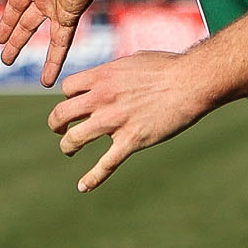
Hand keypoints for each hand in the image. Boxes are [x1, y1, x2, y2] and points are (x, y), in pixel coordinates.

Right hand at [0, 0, 111, 86]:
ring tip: (14, 67)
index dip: (7, 20)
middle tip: (5, 58)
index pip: (16, 5)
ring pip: (42, 36)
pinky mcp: (70, 15)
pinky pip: (61, 43)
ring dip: (28, 52)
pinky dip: (54, 61)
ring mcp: (59, 7)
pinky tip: (47, 78)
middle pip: (26, 23)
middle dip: (15, 39)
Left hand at [47, 50, 214, 191]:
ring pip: (74, 139)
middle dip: (57, 123)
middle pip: (61, 113)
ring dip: (67, 146)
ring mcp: (115, 121)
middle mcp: (102, 98)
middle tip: (60, 129)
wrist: (191, 82)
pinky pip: (105, 164)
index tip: (77, 103)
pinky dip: (92, 178)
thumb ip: (116, 70)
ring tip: (69, 150)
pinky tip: (83, 187)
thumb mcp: (134, 60)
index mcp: (102, 76)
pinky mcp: (131, 140)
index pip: (67, 88)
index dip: (69, 96)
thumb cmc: (168, 67)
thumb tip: (111, 74)